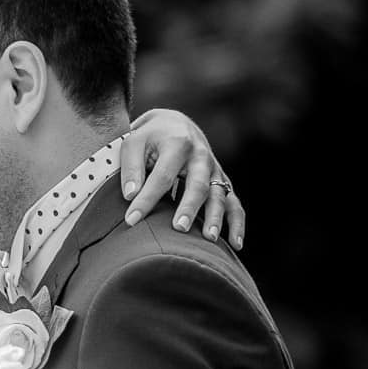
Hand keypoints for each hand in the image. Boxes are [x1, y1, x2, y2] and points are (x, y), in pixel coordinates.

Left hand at [122, 108, 245, 250]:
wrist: (175, 124)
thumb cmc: (149, 138)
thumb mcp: (134, 143)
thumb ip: (131, 167)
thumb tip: (130, 195)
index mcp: (179, 144)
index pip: (162, 176)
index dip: (146, 199)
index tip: (131, 220)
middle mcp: (201, 157)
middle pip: (197, 185)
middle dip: (189, 207)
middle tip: (179, 228)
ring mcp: (214, 170)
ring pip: (220, 195)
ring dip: (216, 217)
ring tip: (208, 239)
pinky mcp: (221, 181)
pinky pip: (234, 203)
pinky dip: (236, 223)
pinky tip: (235, 244)